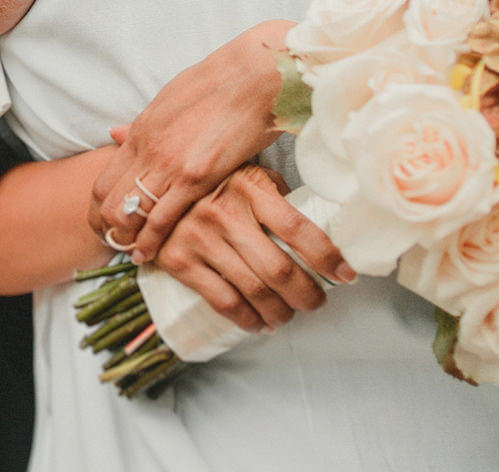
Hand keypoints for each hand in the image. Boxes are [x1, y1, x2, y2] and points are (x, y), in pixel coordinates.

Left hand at [90, 20, 291, 262]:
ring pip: (128, 213)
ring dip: (127, 239)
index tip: (108, 225)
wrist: (254, 76)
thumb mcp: (170, 100)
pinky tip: (153, 256)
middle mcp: (147, 148)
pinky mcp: (195, 176)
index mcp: (141, 130)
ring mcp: (168, 164)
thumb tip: (114, 133)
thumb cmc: (221, 84)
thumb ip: (142, 125)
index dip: (99, 208)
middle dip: (108, 229)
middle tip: (116, 246)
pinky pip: (161, 219)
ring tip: (134, 256)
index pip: (103, 179)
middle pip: (108, 200)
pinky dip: (152, 242)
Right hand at [154, 165, 352, 332]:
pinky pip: (222, 301)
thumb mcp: (247, 176)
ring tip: (289, 316)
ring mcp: (199, 237)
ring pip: (253, 290)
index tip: (346, 275)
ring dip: (280, 312)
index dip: (326, 256)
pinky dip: (248, 320)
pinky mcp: (178, 261)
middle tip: (317, 303)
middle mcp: (224, 211)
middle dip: (306, 294)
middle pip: (278, 268)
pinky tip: (260, 324)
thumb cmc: (214, 184)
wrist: (152, 190)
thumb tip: (321, 228)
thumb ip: (277, 197)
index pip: (297, 228)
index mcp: (249, 187)